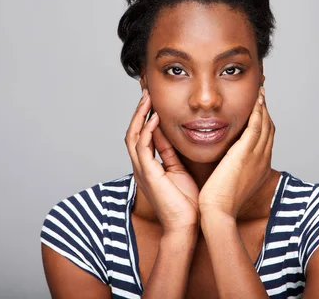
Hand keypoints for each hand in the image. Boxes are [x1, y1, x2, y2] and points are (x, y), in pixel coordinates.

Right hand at [125, 89, 199, 233]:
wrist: (186, 226)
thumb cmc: (186, 203)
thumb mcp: (178, 169)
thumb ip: (169, 151)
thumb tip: (167, 132)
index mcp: (148, 165)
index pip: (142, 135)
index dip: (145, 116)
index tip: (152, 99)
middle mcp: (141, 166)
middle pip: (132, 132)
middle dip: (139, 111)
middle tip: (145, 92)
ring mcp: (142, 170)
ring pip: (133, 136)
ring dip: (140, 116)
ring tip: (147, 99)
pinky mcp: (148, 174)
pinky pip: (142, 147)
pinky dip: (147, 131)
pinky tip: (155, 118)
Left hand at [199, 86, 274, 218]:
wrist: (218, 212)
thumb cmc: (219, 202)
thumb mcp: (231, 182)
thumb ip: (231, 170)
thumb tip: (225, 164)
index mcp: (260, 167)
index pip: (265, 138)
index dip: (264, 121)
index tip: (260, 108)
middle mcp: (262, 159)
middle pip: (270, 128)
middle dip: (266, 109)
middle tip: (263, 93)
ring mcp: (257, 155)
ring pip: (265, 123)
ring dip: (263, 105)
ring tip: (260, 90)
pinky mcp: (246, 152)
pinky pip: (256, 126)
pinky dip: (258, 111)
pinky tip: (256, 100)